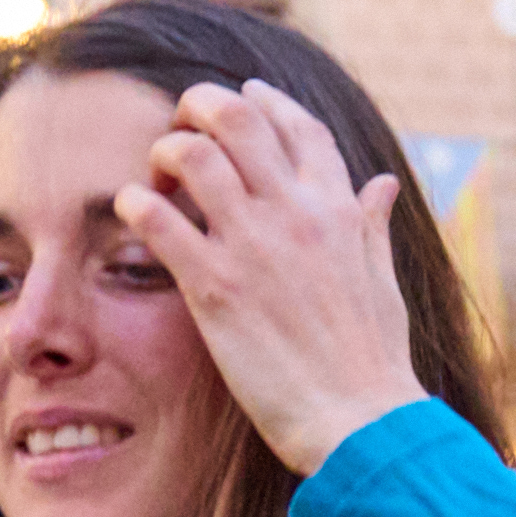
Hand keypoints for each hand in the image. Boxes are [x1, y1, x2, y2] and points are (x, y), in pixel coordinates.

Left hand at [111, 80, 428, 475]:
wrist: (360, 420)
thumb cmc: (373, 361)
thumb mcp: (383, 281)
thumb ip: (373, 226)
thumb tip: (382, 185)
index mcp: (338, 209)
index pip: (298, 126)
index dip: (265, 101)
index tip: (241, 96)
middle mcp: (296, 213)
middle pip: (237, 118)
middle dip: (199, 107)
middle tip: (181, 131)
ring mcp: (254, 245)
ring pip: (194, 153)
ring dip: (165, 152)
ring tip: (157, 179)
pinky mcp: (214, 287)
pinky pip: (159, 218)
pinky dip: (136, 203)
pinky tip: (132, 212)